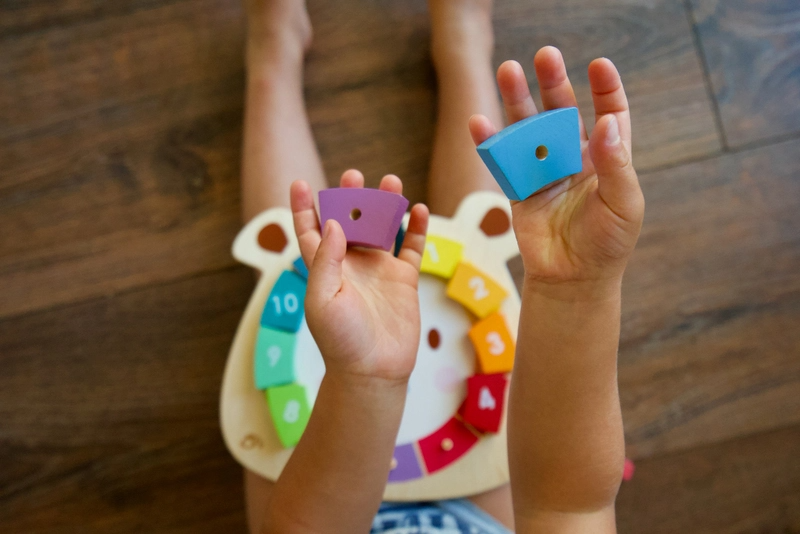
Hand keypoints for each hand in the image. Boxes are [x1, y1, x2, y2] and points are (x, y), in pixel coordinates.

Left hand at [290, 170, 428, 381]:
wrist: (373, 370)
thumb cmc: (340, 339)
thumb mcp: (322, 298)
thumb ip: (326, 259)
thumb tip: (332, 222)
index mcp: (324, 268)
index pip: (310, 231)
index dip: (303, 208)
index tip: (299, 183)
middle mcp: (350, 264)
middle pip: (349, 221)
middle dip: (350, 197)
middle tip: (353, 175)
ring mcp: (378, 270)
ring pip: (382, 228)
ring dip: (386, 204)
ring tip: (391, 180)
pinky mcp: (403, 280)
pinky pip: (411, 247)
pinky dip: (415, 228)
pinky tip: (418, 208)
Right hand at [470, 47, 643, 296]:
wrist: (573, 279)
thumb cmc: (608, 243)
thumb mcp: (624, 203)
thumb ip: (616, 163)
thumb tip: (606, 124)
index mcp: (607, 158)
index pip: (609, 113)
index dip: (605, 89)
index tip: (599, 66)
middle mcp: (574, 158)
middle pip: (563, 111)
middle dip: (554, 82)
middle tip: (545, 55)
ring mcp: (544, 171)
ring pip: (529, 128)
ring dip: (517, 100)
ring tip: (507, 70)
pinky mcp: (520, 189)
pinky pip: (504, 161)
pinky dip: (490, 142)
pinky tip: (479, 122)